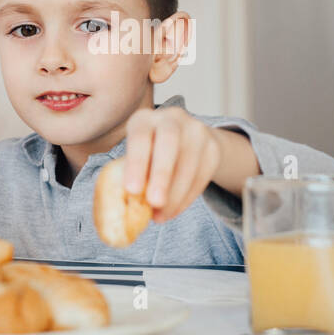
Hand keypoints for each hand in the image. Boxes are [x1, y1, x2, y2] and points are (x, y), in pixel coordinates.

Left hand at [122, 105, 221, 222]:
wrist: (185, 143)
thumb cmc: (147, 156)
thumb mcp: (134, 158)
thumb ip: (126, 175)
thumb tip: (121, 208)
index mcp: (144, 119)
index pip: (140, 136)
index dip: (136, 162)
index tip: (131, 190)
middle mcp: (172, 119)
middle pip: (169, 141)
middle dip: (161, 174)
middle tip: (154, 202)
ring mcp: (196, 131)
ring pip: (189, 162)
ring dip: (175, 194)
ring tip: (161, 216)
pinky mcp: (213, 148)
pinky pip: (202, 176)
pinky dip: (187, 198)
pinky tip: (173, 211)